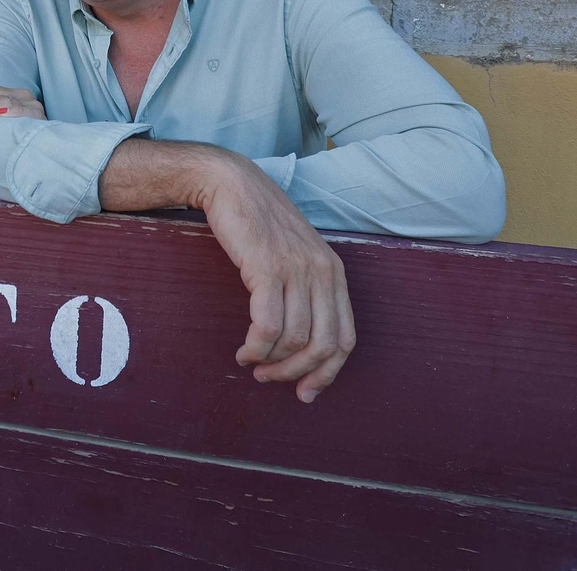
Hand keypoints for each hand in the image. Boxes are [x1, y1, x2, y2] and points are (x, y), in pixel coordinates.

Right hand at [200, 155, 355, 402]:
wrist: (232, 184)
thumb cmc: (258, 223)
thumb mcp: (294, 256)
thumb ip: (303, 291)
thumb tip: (298, 343)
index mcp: (334, 272)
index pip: (345, 339)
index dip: (327, 373)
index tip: (305, 392)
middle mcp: (322, 272)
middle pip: (323, 345)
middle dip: (297, 373)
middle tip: (270, 379)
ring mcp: (297, 269)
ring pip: (295, 339)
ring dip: (271, 362)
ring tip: (252, 362)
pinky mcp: (268, 267)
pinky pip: (268, 325)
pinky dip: (255, 348)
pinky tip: (243, 351)